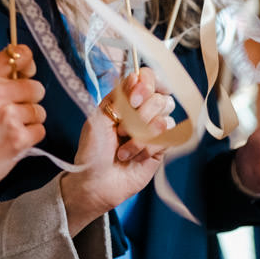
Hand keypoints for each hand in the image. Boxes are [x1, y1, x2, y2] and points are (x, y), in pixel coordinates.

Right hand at [0, 45, 45, 206]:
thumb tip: (17, 69)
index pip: (19, 55)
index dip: (28, 66)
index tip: (27, 74)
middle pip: (35, 87)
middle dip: (28, 100)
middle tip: (12, 112)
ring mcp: (8, 116)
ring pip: (39, 111)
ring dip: (28, 121)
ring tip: (7, 130)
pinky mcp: (18, 138)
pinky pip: (40, 130)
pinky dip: (29, 138)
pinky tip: (10, 141)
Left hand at [59, 69, 172, 233]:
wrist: (95, 183)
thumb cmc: (92, 152)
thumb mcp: (98, 119)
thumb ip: (117, 96)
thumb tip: (135, 75)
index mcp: (126, 100)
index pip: (148, 78)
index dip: (146, 85)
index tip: (132, 100)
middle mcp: (142, 112)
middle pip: (160, 98)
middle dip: (139, 116)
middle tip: (120, 132)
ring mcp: (154, 130)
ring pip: (164, 118)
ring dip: (140, 135)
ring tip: (123, 149)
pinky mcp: (162, 148)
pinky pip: (167, 138)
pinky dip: (147, 147)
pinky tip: (134, 157)